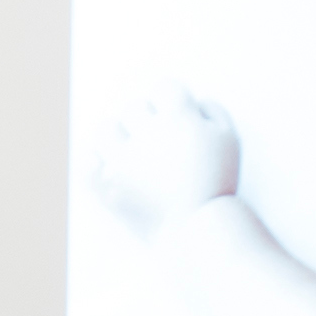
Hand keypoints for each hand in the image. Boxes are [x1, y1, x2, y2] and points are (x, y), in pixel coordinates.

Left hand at [93, 85, 243, 239]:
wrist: (195, 228)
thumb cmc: (217, 183)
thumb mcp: (229, 140)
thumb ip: (213, 111)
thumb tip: (194, 101)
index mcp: (178, 118)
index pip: (164, 88)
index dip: (170, 101)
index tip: (175, 116)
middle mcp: (146, 134)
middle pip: (134, 108)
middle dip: (146, 120)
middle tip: (157, 141)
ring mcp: (122, 160)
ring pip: (105, 129)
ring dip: (116, 136)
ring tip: (128, 151)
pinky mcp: (106, 187)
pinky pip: (86, 164)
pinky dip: (96, 164)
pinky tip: (111, 169)